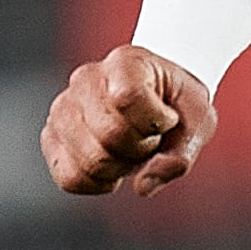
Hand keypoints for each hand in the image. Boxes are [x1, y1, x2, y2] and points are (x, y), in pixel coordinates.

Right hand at [41, 43, 218, 197]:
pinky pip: (69, 177)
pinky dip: (96, 182)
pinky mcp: (51, 137)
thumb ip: (180, 154)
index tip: (167, 117)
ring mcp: (63, 108)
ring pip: (90, 159)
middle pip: (109, 134)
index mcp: (126, 63)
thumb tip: (144, 186)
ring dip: (119, 166)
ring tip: (128, 147)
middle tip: (148, 137)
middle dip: (139, 147)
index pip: (128, 97)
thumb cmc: (177, 105)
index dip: (154, 121)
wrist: (158, 98)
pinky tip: (111, 167)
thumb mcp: (198, 121)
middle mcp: (86, 79)